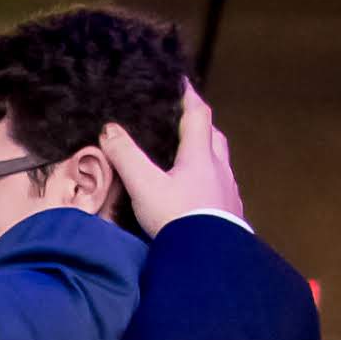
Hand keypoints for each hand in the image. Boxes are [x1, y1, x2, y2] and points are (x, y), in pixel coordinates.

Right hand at [101, 85, 247, 232]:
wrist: (208, 257)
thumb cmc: (177, 217)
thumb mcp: (145, 186)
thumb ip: (126, 156)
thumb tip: (109, 129)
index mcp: (200, 155)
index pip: (198, 115)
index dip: (189, 96)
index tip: (182, 82)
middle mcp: (219, 168)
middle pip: (214, 136)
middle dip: (201, 125)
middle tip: (187, 120)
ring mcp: (228, 191)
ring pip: (220, 162)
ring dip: (208, 154)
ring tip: (191, 157)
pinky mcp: (231, 212)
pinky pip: (222, 187)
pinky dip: (211, 181)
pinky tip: (200, 193)